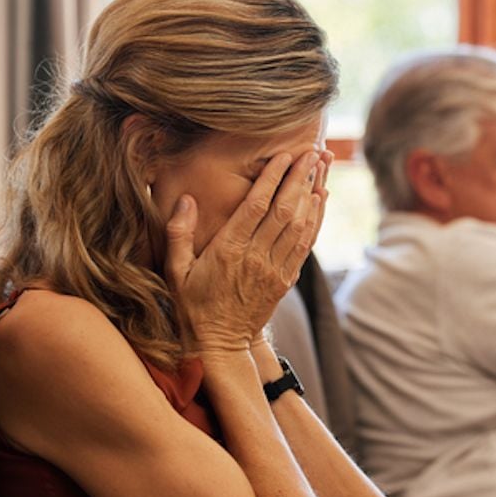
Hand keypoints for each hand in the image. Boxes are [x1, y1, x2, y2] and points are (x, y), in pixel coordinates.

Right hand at [164, 151, 323, 355]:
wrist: (218, 344)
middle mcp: (255, 258)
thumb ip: (178, 234)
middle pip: (284, 210)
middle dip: (300, 178)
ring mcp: (273, 270)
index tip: (284, 155)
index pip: (256, 206)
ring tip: (321, 167)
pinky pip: (304, 245)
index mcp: (228, 250)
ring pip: (299, 225)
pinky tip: (320, 200)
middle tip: (311, 152)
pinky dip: (315, 220)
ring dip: (312, 194)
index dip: (273, 178)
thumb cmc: (191, 305)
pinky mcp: (284, 280)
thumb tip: (186, 200)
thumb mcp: (174, 270)